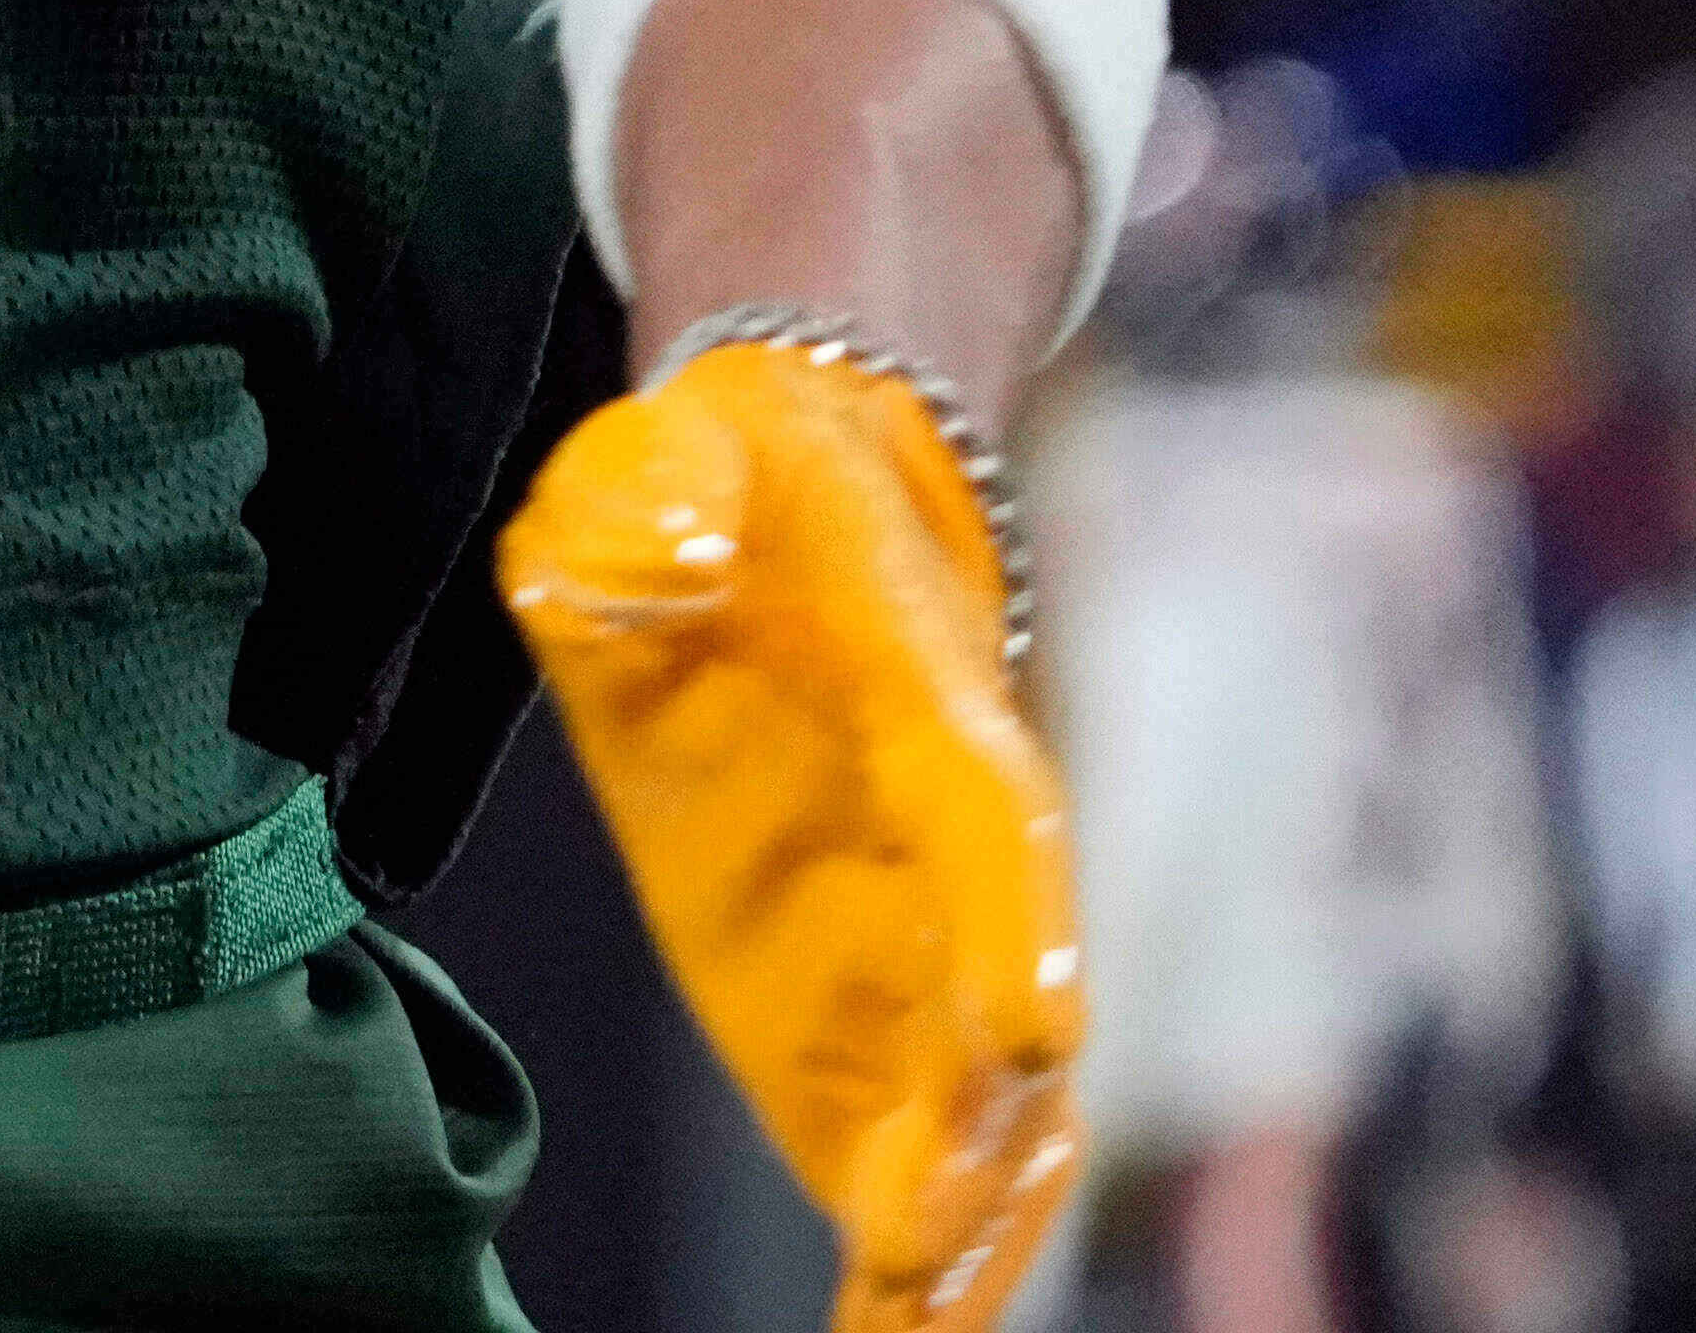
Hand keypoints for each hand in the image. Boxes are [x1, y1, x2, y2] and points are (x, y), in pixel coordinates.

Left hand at [502, 334, 1083, 1332]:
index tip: (1032, 1033)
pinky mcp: (849, 1000)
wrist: (789, 494)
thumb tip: (668, 548)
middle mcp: (946, 846)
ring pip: (972, 1103)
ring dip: (955, 1217)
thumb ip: (663, 496)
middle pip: (991, 1002)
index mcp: (924, 700)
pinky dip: (900, 1240)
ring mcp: (912, 938)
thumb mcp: (671, 450)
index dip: (1012, 925)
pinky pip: (898, 1136)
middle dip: (972, 1131)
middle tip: (927, 1245)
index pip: (986, 820)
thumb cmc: (728, 474)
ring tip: (910, 1325)